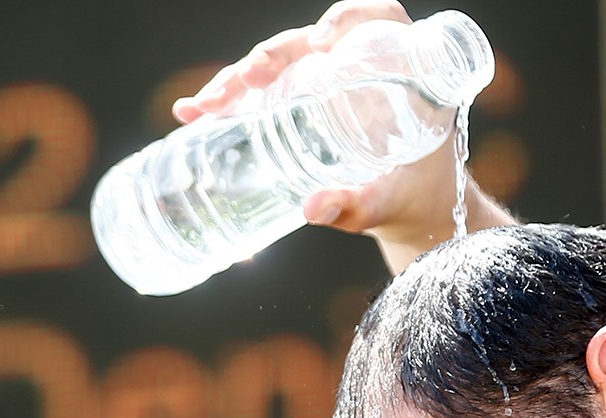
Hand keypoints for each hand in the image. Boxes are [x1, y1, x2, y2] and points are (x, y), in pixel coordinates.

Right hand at [172, 0, 513, 272]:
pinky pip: (263, 94)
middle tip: (244, 81)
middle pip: (310, 43)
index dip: (347, 19)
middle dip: (269, 57)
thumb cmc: (413, 198)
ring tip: (203, 107)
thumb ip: (356, 205)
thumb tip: (313, 208)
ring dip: (237, 80)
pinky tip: (192, 114)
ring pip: (279, 67)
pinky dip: (229, 102)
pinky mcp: (301, 105)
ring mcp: (326, 85)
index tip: (322, 42)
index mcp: (401, 70)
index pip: (376, 19)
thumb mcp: (388, 203)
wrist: (410, 211)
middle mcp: (359, 68)